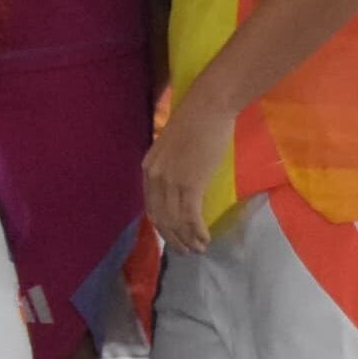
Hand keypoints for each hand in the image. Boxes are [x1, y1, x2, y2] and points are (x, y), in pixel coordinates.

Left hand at [141, 87, 237, 255]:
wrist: (209, 107)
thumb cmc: (197, 122)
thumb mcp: (174, 148)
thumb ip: (173, 168)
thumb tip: (182, 189)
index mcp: (148, 168)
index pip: (151, 206)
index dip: (163, 227)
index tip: (174, 237)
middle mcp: (154, 177)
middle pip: (160, 218)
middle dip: (173, 239)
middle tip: (186, 251)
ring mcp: (171, 181)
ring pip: (176, 221)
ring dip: (188, 239)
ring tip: (199, 249)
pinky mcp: (190, 183)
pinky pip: (190, 217)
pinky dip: (197, 232)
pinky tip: (205, 238)